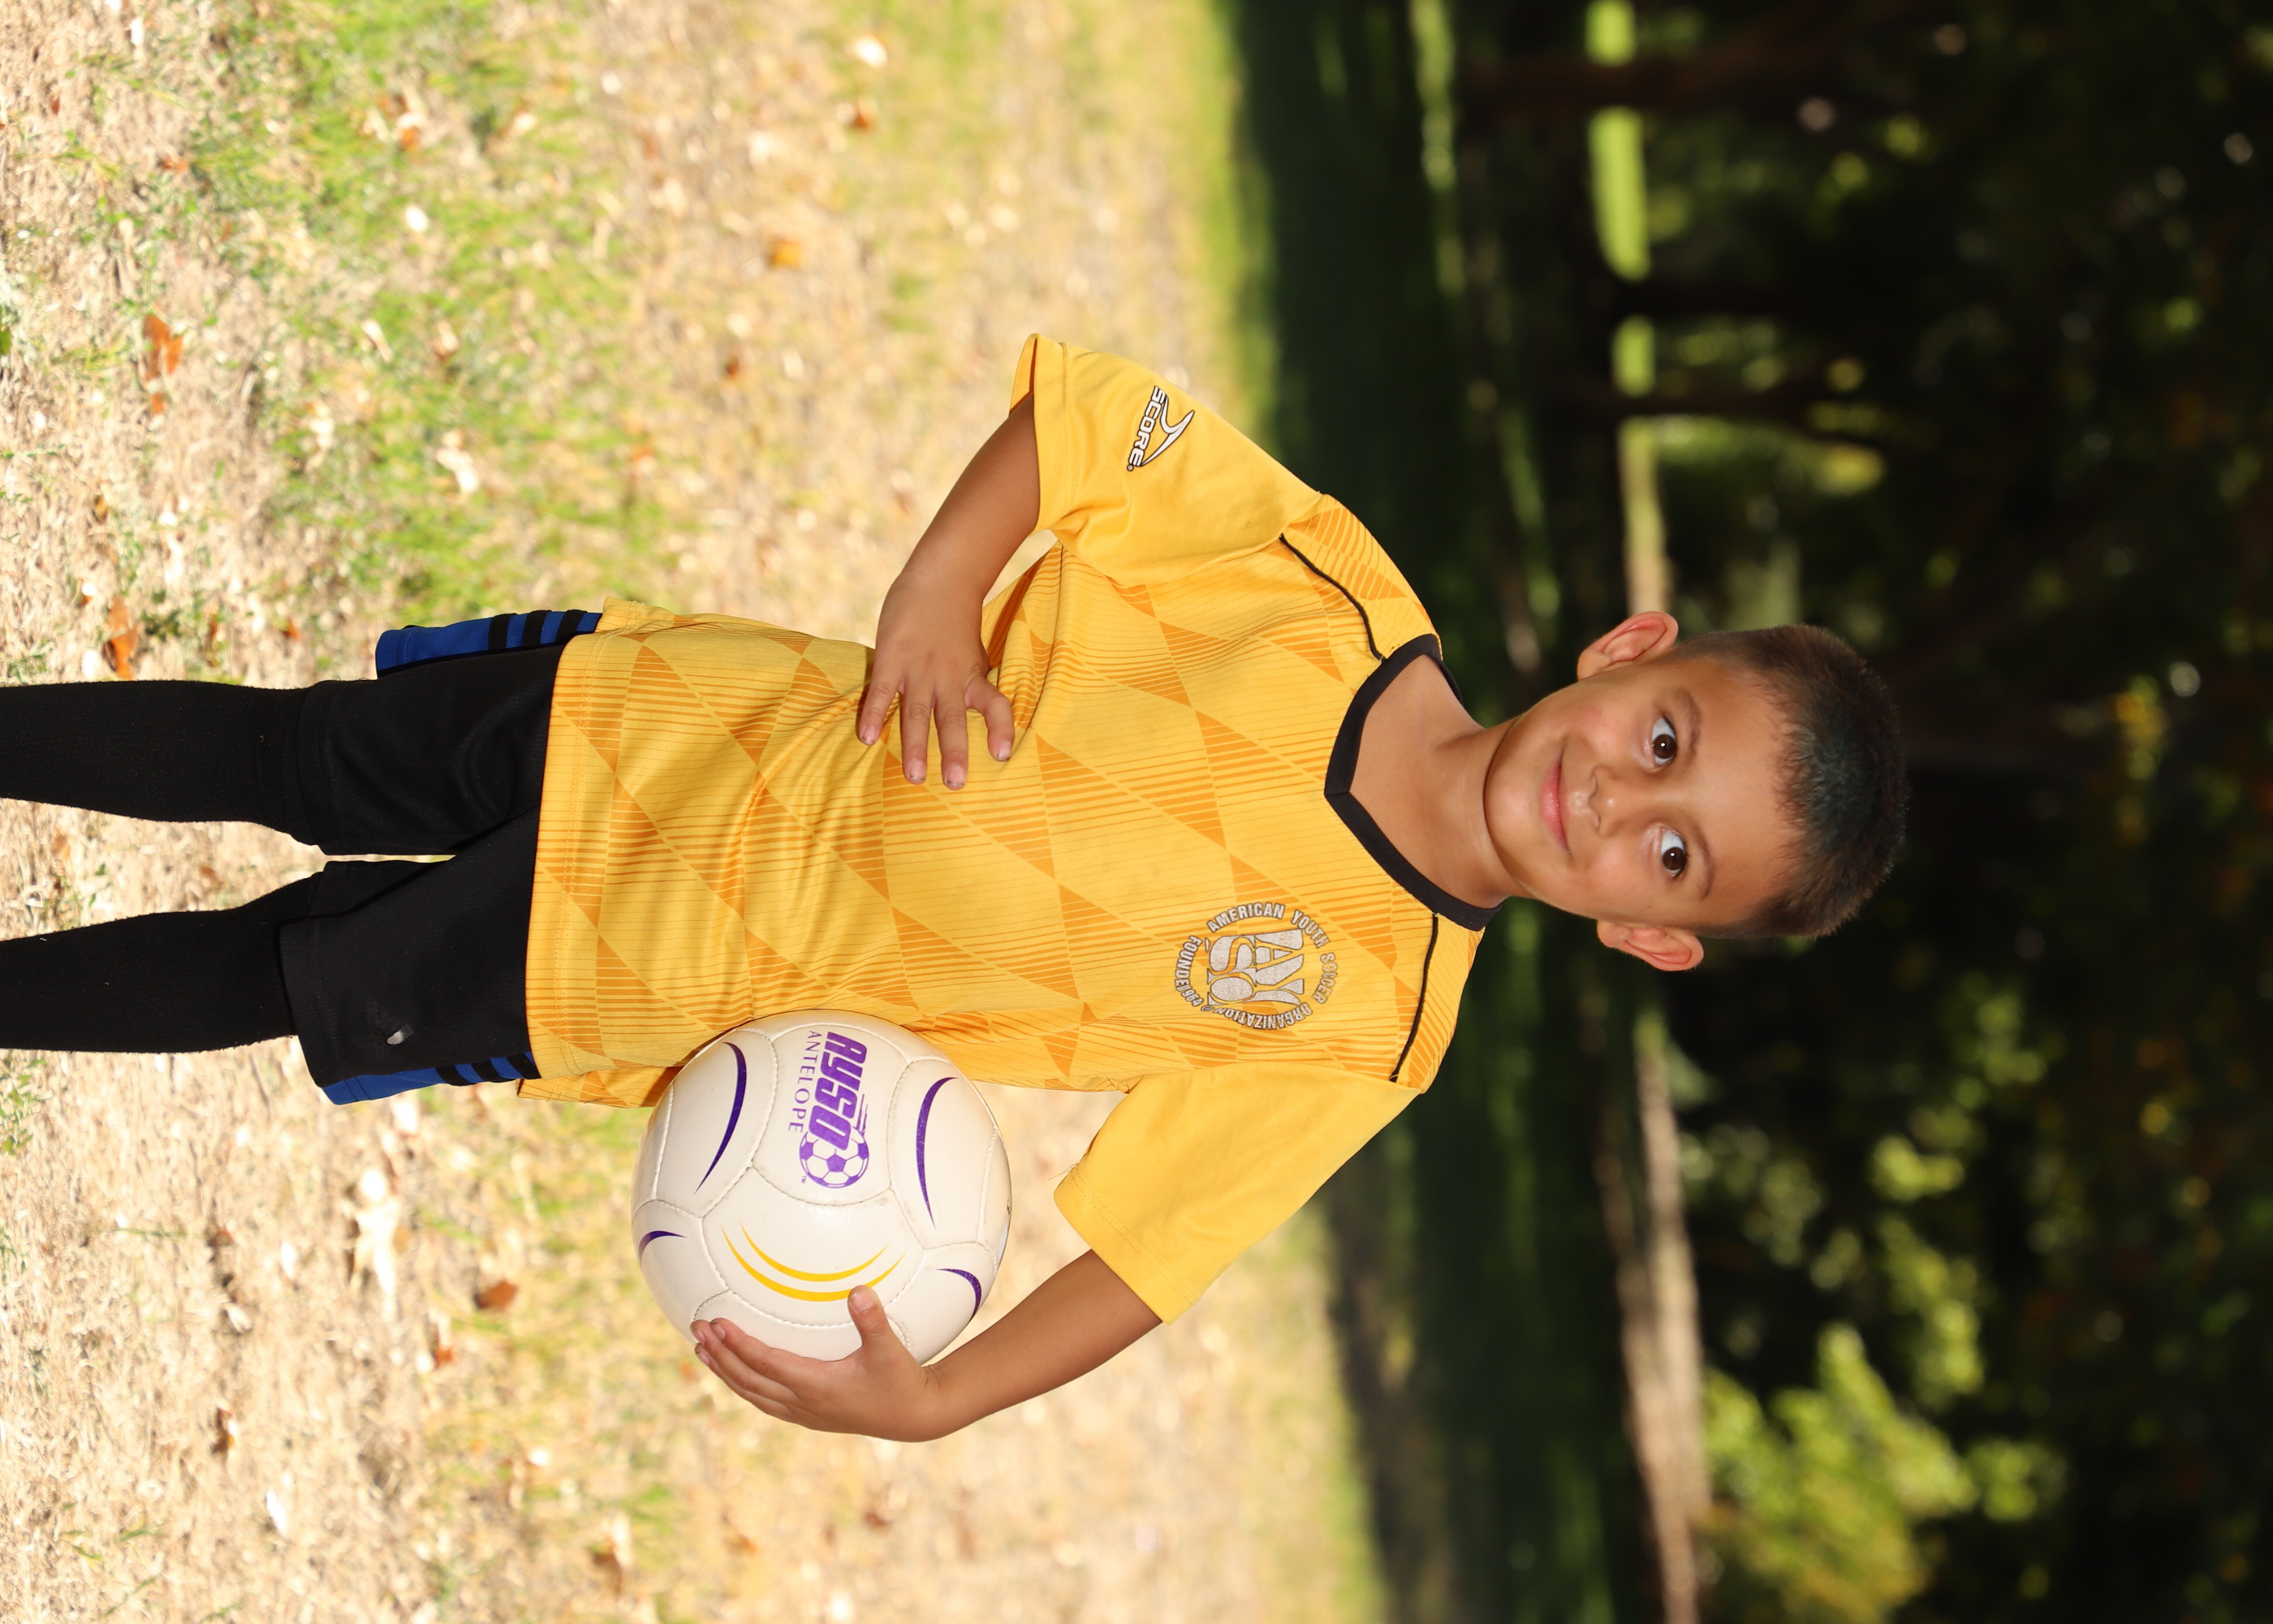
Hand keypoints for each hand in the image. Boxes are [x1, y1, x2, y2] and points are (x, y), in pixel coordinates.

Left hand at [691, 1287, 949, 1440]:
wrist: (913, 1416)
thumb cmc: (902, 1379)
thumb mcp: (890, 1349)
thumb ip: (873, 1319)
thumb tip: (858, 1289)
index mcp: (816, 1386)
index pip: (766, 1364)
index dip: (738, 1345)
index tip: (717, 1324)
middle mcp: (803, 1403)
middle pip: (748, 1381)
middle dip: (720, 1356)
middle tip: (696, 1331)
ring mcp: (803, 1413)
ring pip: (752, 1394)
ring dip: (725, 1372)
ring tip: (702, 1351)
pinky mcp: (808, 1415)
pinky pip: (765, 1400)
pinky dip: (744, 1384)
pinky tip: (735, 1372)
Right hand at [856, 566, 1013, 788]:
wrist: (940, 579)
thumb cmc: (957, 625)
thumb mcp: (974, 657)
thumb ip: (975, 688)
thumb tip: (988, 723)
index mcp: (972, 676)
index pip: (994, 704)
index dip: (999, 728)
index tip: (1002, 754)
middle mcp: (948, 675)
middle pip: (952, 717)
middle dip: (954, 751)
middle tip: (956, 783)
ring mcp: (918, 667)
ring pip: (917, 711)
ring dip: (915, 745)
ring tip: (915, 777)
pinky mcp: (891, 656)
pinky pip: (882, 689)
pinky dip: (874, 713)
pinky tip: (866, 738)